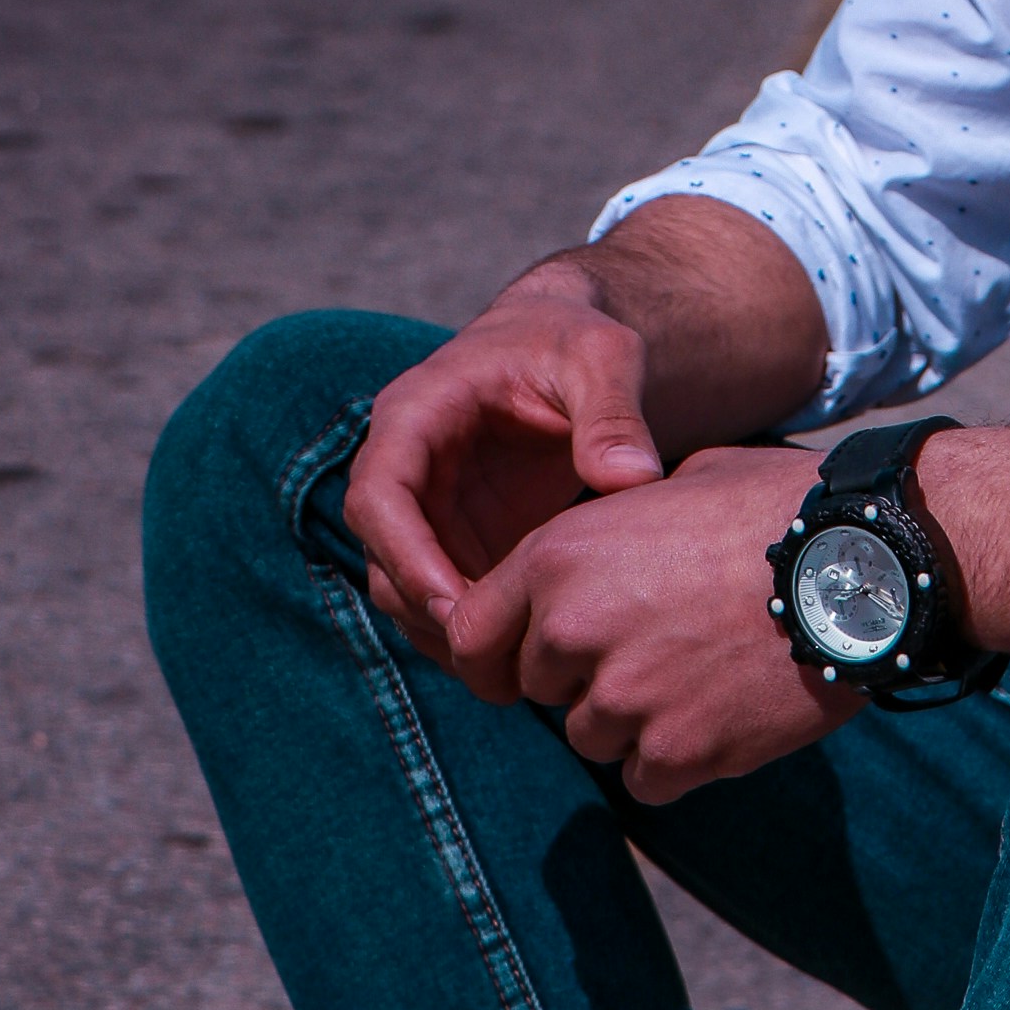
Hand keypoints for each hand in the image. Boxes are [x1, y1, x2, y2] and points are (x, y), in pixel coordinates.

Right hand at [345, 274, 668, 656]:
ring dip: (446, 633)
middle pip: (382, 556)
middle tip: (493, 656)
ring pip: (405, 589)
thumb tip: (632, 477)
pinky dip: (474, 630)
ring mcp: (428, 509)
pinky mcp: (456, 538)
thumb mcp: (603, 357)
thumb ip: (613, 412)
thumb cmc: (577, 341)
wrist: (568, 347)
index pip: (377, 495)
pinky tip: (526, 655)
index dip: (406, 557)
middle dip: (428, 611)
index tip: (456, 607)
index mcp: (416, 413)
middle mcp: (406, 466)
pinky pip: (444, 598)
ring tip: (512, 669)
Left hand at [437, 445, 854, 800]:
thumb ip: (610, 532)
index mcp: (559, 557)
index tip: (528, 663)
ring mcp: (626, 698)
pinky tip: (725, 710)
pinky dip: (679, 757)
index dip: (497, 654)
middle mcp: (574, 629)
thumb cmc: (775, 507)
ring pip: (593, 738)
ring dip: (633, 720)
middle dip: (584, 677)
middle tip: (656, 648)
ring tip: (702, 673)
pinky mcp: (680, 750)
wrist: (865, 559)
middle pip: (539, 689)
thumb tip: (593, 559)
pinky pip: (646, 779)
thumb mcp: (673, 486)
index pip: (470, 636)